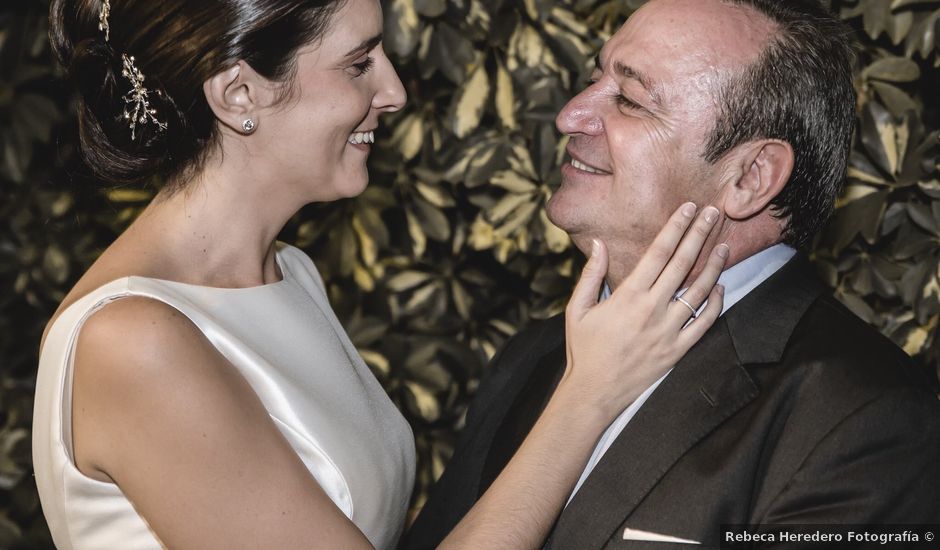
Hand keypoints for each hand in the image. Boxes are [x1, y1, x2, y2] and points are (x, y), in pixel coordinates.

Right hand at [559, 203, 728, 420]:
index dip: (676, 227)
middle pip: (683, 263)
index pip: (659, 252)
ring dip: (714, 265)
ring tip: (725, 245)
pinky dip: (716, 303)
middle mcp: (653, 309)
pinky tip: (719, 287)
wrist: (594, 392)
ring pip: (700, 291)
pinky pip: (704, 322)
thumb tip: (598, 244)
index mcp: (628, 296)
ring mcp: (668, 330)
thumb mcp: (577, 309)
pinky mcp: (678, 350)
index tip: (688, 208)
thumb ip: (590, 274)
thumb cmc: (583, 349)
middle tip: (714, 214)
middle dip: (700, 234)